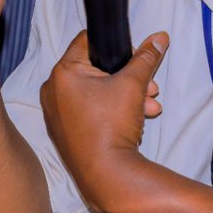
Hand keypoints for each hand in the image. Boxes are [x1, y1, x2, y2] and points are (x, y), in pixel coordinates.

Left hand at [40, 31, 168, 212]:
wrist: (107, 175)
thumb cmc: (113, 123)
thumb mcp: (134, 84)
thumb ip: (146, 58)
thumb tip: (160, 37)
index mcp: (62, 72)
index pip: (87, 42)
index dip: (115, 46)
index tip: (135, 58)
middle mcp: (53, 90)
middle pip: (96, 70)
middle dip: (128, 78)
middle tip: (151, 87)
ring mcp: (56, 114)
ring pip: (96, 93)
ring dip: (126, 96)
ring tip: (150, 107)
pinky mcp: (64, 132)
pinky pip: (88, 111)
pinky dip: (111, 112)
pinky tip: (136, 120)